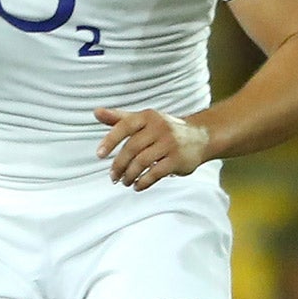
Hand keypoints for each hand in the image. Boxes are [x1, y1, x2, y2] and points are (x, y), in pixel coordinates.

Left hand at [93, 107, 209, 189]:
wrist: (201, 137)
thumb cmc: (164, 130)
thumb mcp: (144, 120)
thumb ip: (119, 118)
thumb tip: (96, 112)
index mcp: (148, 116)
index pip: (124, 126)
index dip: (110, 141)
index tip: (99, 155)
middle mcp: (159, 128)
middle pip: (131, 148)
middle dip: (119, 165)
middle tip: (113, 177)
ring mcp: (170, 143)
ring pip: (142, 162)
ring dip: (129, 175)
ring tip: (124, 182)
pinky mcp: (178, 159)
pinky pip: (155, 173)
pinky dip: (143, 182)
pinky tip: (137, 186)